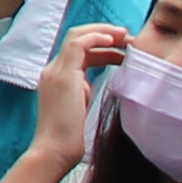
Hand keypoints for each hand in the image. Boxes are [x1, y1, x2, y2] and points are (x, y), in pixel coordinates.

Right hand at [37, 22, 132, 165]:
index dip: (103, 47)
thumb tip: (94, 85)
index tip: (124, 50)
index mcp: (58, 78)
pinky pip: (78, 44)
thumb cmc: (69, 139)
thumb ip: (84, 93)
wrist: (54, 150)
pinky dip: (96, 38)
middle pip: (77, 38)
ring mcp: (55, 70)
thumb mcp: (79, 108)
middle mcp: (53, 70)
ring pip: (76, 36)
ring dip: (103, 33)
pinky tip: (113, 41)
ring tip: (126, 36)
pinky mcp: (62, 74)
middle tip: (128, 36)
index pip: (80, 52)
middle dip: (104, 34)